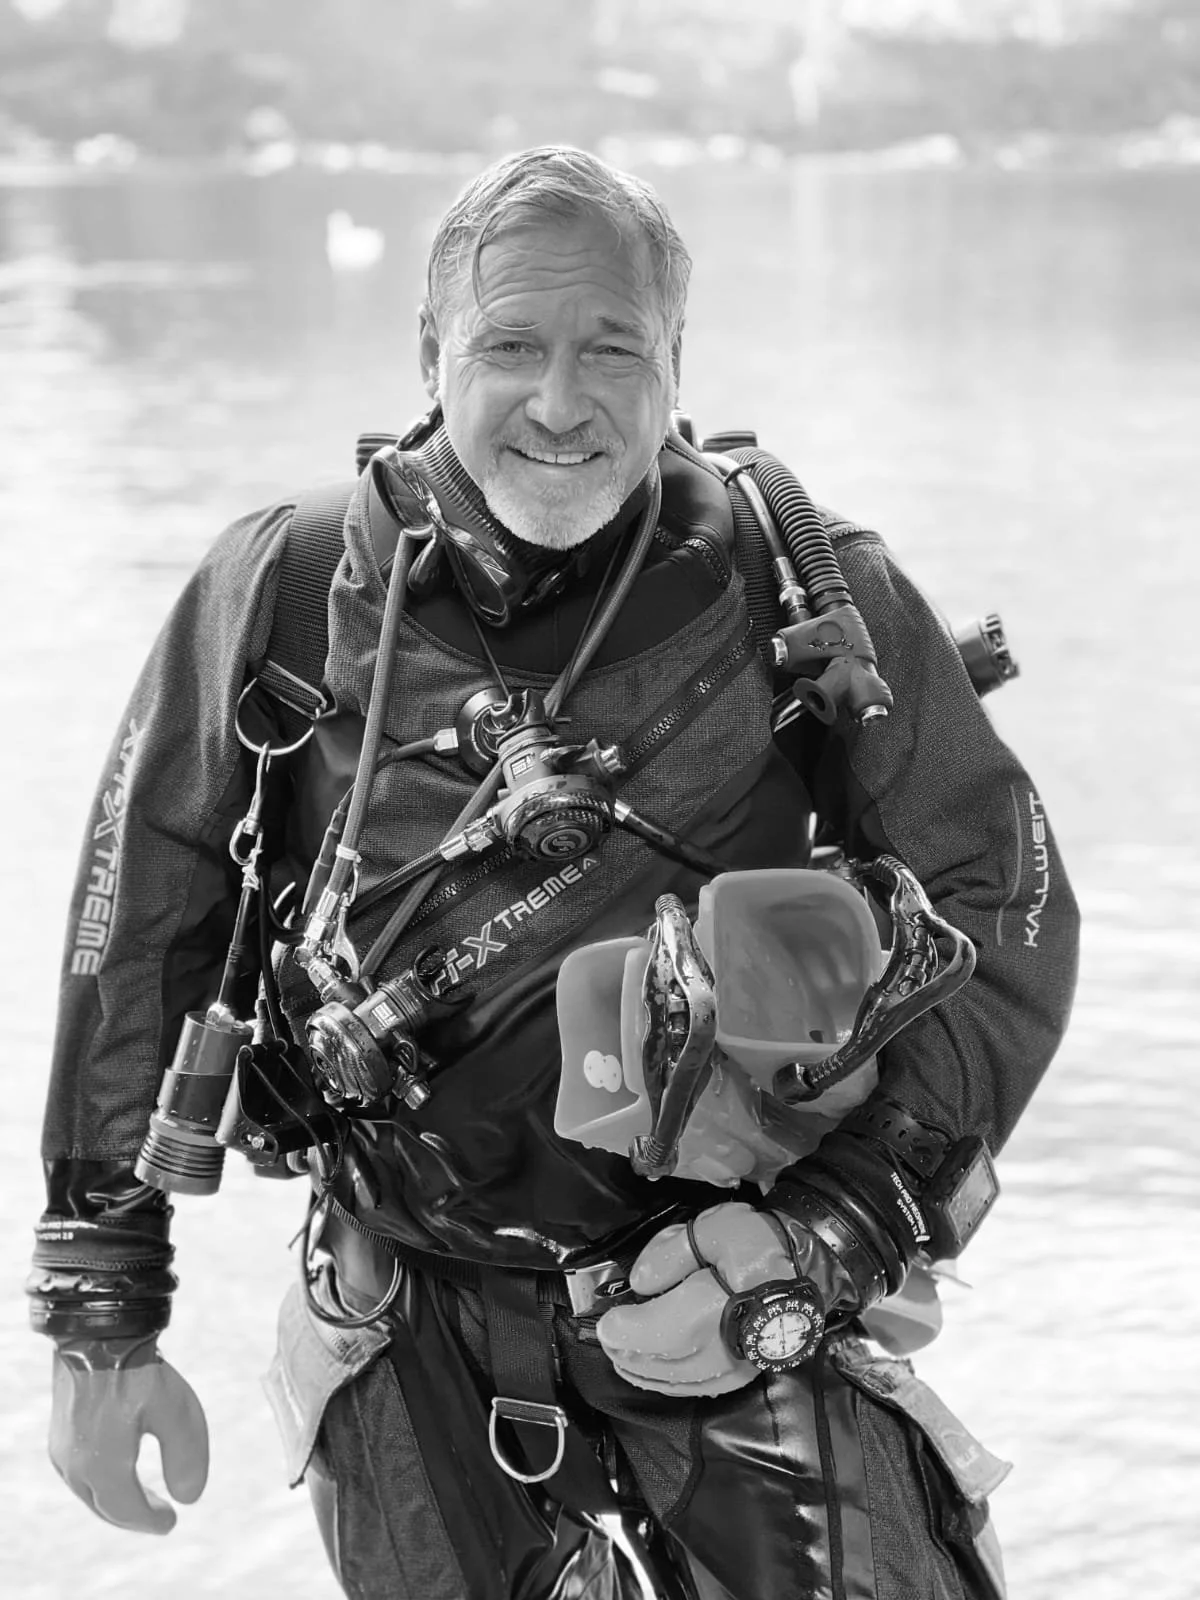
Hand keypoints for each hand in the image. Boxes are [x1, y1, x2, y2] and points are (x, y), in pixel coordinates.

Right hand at [49, 1339, 208, 1533]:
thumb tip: (190, 1498)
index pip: (126, 1510)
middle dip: (134, 1515)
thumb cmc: (140, 1371)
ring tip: (143, 1498)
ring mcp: (62, 1448)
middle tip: (161, 1517)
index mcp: (102, 1467)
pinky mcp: (59, 1431)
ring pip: (89, 1492)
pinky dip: (101, 1482)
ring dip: (116, 1500)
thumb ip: (186, 1459)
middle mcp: (75, 1465)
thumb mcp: (177, 1413)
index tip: (172, 1523)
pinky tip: (118, 1472)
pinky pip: (80, 1473)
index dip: (150, 1521)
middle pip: (106, 1506)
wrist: (99, 1331)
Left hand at [597, 1201, 802, 1396]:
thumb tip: (640, 1284)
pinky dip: (669, 1383)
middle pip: (659, 1363)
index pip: (652, 1332)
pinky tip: (656, 1371)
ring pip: (676, 1382)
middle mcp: (719, 1348)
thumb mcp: (711, 1229)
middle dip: (627, 1353)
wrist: (809, 1268)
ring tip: (623, 1355)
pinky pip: (698, 1388)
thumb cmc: (758, 1244)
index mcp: (707, 1310)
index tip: (606, 1323)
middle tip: (609, 1339)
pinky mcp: (743, 1374)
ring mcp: (733, 1367)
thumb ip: (669, 1253)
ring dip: (643, 1372)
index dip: (622, 1331)